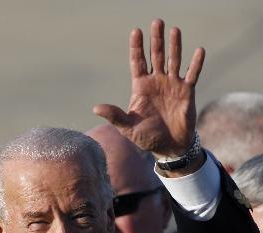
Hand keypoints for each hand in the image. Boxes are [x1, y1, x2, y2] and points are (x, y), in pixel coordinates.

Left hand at [93, 19, 204, 157]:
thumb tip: (95, 108)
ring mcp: (172, 85)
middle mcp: (156, 82)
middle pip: (156, 56)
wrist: (169, 148)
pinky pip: (192, 74)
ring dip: (174, 46)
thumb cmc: (146, 138)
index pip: (137, 62)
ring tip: (174, 30)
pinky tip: (199, 50)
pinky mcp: (187, 91)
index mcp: (141, 87)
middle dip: (156, 39)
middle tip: (157, 21)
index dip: (137, 47)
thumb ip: (115, 116)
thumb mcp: (128, 128)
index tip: (136, 31)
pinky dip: (196, 63)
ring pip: (174, 60)